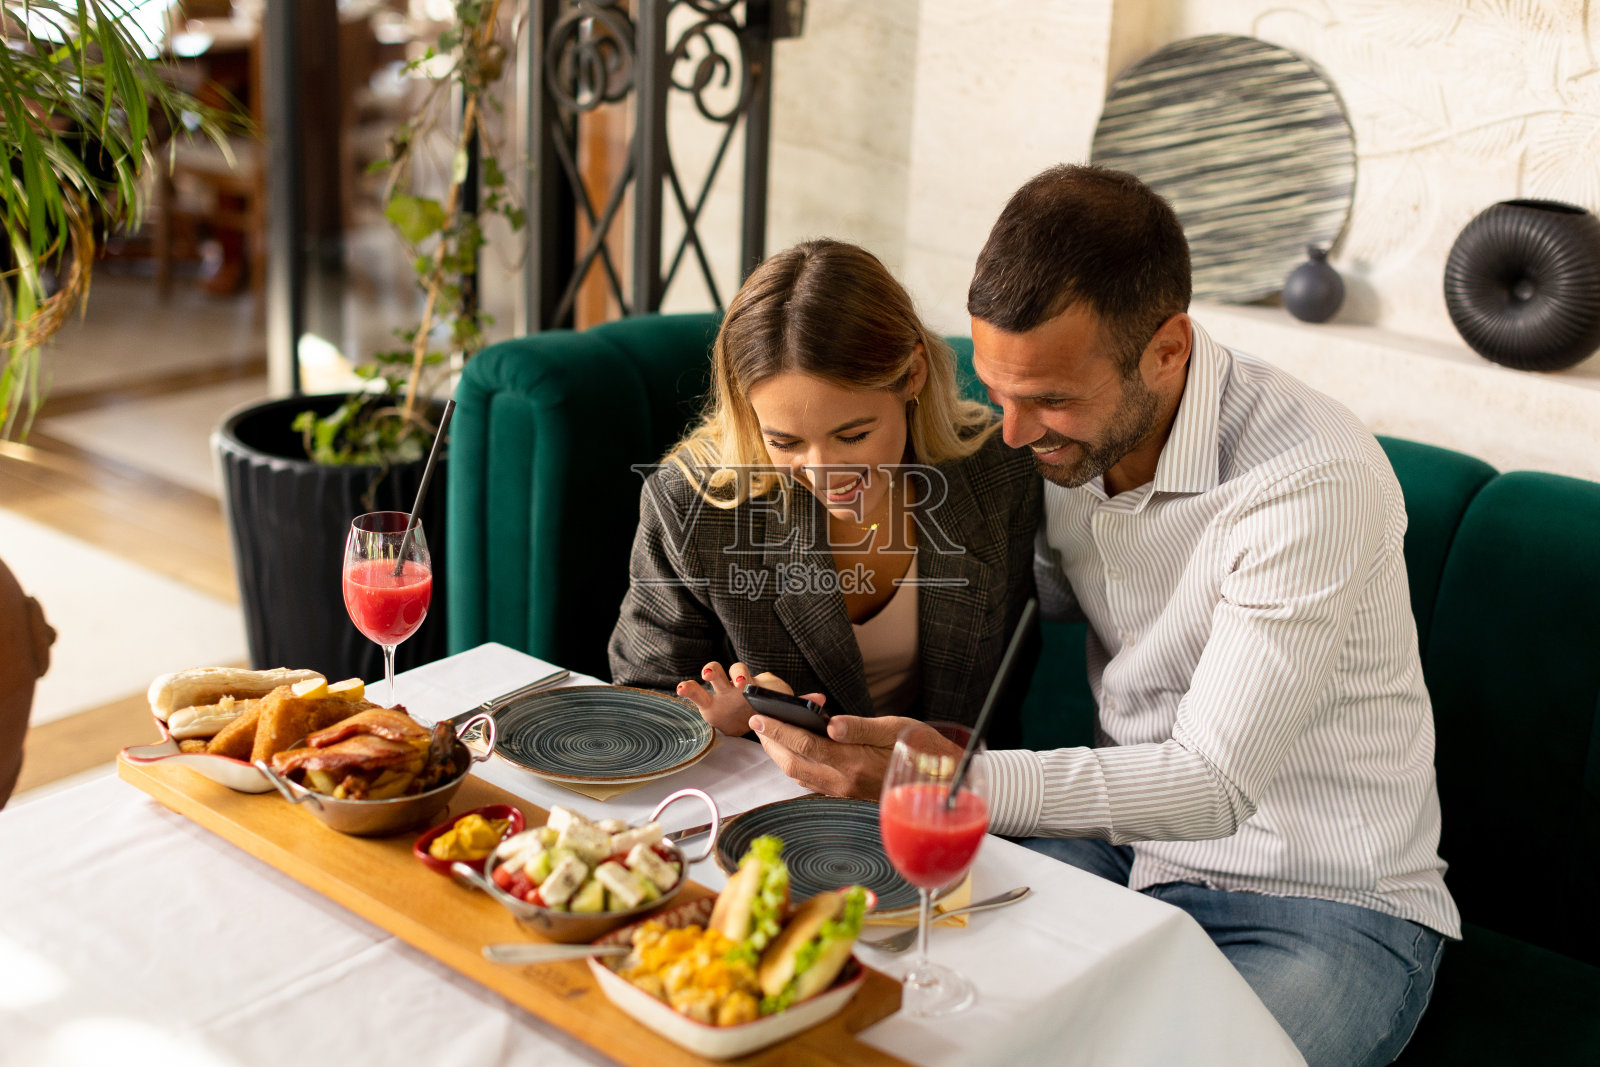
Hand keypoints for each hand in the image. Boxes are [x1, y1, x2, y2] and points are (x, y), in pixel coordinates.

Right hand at [676, 661, 797, 735]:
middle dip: (727, 673)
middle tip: (727, 679)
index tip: (745, 683)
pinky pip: (695, 694)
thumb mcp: (780, 704)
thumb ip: (798, 701)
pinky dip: (687, 689)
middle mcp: (733, 684)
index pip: (745, 672)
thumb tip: (820, 699)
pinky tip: (680, 689)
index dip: (744, 675)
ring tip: (703, 675)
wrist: (750, 718)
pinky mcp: (707, 705)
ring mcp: (719, 693)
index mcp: (751, 683)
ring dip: (706, 674)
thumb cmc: (766, 706)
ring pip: (710, 678)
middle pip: (727, 669)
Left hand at [749, 714, 960, 799]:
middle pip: (792, 763)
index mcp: (854, 762)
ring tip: (769, 731)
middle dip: (771, 742)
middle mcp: (844, 782)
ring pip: (798, 774)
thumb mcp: (895, 728)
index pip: (805, 744)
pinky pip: (811, 780)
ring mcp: (843, 791)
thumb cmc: (922, 749)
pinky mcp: (846, 793)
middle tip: (758, 720)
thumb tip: (829, 723)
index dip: (779, 729)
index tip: (759, 715)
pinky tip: (794, 749)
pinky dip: (796, 763)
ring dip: (780, 754)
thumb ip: (859, 727)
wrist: (941, 782)